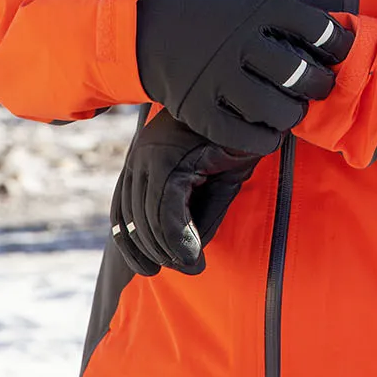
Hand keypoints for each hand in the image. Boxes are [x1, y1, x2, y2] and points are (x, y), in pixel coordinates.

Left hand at [110, 109, 259, 276]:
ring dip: (170, 252)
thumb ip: (195, 215)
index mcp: (144, 155)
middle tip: (186, 270)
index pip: (122, 209)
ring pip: (149, 220)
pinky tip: (196, 256)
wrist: (253, 106)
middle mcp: (140, 154)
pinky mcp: (170, 160)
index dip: (132, 245)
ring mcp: (151, 156)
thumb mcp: (212, 183)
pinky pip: (167, 213)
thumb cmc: (236, 139)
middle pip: (132, 219)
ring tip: (195, 266)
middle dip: (154, 252)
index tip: (148, 270)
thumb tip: (185, 256)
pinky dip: (180, 240)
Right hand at [136, 0, 353, 155]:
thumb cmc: (209, 10)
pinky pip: (243, 136)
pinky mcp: (198, 109)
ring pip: (275, 109)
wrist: (147, 23)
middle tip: (319, 86)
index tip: (340, 51)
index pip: (314, 27)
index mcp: (255, 9)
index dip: (337, 43)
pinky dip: (265, 139)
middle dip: (319, 85)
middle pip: (298, 74)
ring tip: (292, 109)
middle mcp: (238, 42)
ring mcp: (217, 77)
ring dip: (293, 114)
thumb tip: (328, 39)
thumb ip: (280, 15)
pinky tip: (269, 131)